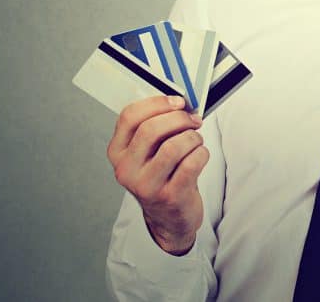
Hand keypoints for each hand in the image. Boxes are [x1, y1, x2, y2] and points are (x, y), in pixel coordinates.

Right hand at [107, 95, 209, 254]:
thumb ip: (155, 126)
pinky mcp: (169, 197)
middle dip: (179, 119)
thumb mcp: (147, 152)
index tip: (178, 101)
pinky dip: (201, 153)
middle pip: (151, 129)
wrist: (169, 217)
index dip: (157, 103)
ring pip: (173, 146)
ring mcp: (146, 186)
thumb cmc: (162, 175)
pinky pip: (191, 163)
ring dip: (192, 137)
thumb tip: (178, 101)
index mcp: (117, 152)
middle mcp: (126, 170)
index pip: (129, 117)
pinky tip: (199, 155)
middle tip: (193, 120)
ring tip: (195, 141)